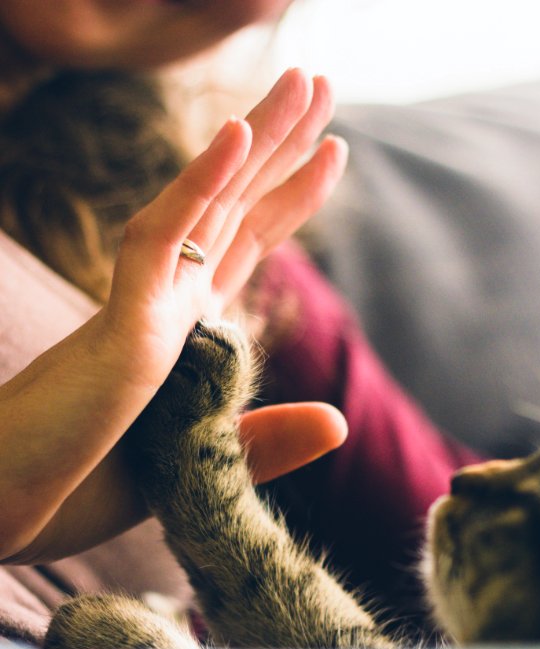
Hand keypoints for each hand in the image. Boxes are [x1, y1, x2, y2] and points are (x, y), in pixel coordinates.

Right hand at [0, 69, 348, 562]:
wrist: (7, 509)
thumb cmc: (84, 488)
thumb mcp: (201, 467)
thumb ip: (267, 440)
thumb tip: (340, 421)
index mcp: (181, 334)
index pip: (242, 247)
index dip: (286, 196)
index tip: (330, 152)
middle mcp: (164, 307)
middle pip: (233, 210)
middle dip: (280, 146)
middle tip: (321, 83)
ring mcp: (142, 309)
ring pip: (206, 207)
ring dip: (255, 141)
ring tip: (306, 82)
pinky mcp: (119, 326)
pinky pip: (159, 242)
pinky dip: (197, 187)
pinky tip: (237, 135)